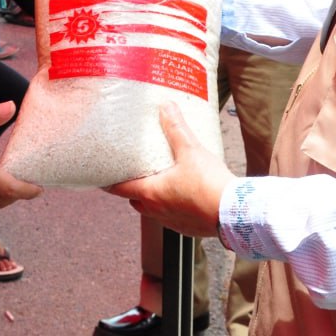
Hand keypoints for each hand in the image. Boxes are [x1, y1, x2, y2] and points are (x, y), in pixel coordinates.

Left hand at [106, 103, 233, 237]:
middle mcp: (156, 211)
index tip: (100, 177)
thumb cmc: (209, 184)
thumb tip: (166, 106)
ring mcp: (172, 222)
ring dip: (153, 198)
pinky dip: (172, 206)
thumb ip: (176, 127)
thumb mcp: (190, 150)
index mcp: (150, 193)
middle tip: (135, 173)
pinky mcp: (188, 228)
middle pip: (135, 200)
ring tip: (161, 181)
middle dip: (133, 188)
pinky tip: (185, 194)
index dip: (108, 182)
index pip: (119, 189)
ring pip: (154, 210)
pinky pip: (173, 217)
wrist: (235, 214)